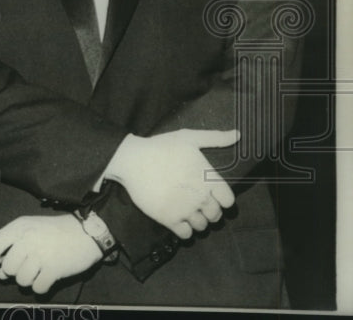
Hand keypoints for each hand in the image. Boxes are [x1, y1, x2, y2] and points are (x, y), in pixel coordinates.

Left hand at [0, 214, 102, 293]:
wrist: (86, 232)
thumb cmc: (54, 231)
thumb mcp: (29, 229)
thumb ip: (11, 248)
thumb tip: (0, 274)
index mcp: (18, 227)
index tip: (4, 260)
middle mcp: (27, 239)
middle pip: (7, 268)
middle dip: (15, 272)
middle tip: (28, 266)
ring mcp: (41, 254)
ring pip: (21, 280)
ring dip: (29, 280)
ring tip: (38, 271)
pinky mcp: (54, 269)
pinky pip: (38, 288)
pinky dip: (41, 287)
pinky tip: (47, 277)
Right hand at [103, 129, 237, 238]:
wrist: (132, 160)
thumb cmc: (160, 147)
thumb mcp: (188, 137)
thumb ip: (215, 138)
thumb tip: (238, 135)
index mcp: (208, 178)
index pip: (228, 201)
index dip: (222, 199)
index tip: (213, 196)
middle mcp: (200, 196)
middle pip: (215, 216)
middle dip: (209, 211)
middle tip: (197, 204)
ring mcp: (185, 209)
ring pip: (201, 226)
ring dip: (197, 221)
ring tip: (187, 212)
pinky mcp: (169, 219)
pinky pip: (186, 234)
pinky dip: (184, 230)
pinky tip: (178, 220)